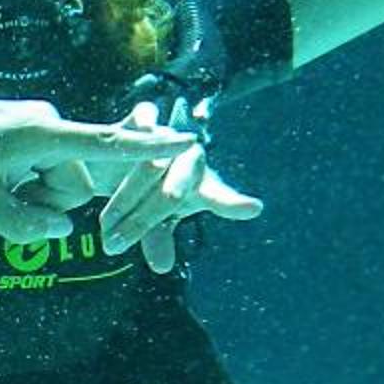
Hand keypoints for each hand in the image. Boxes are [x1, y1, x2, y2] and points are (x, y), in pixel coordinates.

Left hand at [0, 94, 239, 243]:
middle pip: (76, 184)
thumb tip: (64, 229)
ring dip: (32, 195)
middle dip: (45, 200)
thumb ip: (25, 225)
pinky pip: (47, 171)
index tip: (189, 140)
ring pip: (62, 182)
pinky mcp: (32, 132)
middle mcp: (47, 124)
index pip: (105, 142)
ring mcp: (40, 127)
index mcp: (38, 133)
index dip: (149, 146)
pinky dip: (25, 185)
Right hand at [93, 101, 263, 271]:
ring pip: (160, 155)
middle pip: (181, 182)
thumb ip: (158, 239)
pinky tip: (142, 128)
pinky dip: (145, 122)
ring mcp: (167, 139)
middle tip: (170, 201)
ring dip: (140, 181)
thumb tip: (162, 267)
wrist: (129, 157)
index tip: (253, 208)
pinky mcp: (143, 120)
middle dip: (169, 197)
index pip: (218, 199)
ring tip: (131, 191)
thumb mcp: (156, 220)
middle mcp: (187, 160)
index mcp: (199, 187)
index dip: (234, 204)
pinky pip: (146, 116)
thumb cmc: (153, 192)